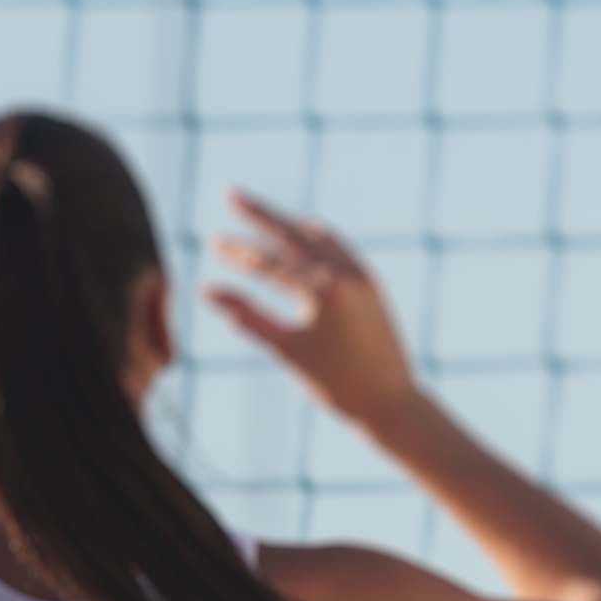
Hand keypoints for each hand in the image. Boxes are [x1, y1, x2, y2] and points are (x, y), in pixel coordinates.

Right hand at [206, 193, 417, 424]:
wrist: (393, 404)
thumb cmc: (338, 385)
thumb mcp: (287, 351)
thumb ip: (247, 317)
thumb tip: (207, 292)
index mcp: (324, 290)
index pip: (271, 262)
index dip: (238, 253)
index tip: (212, 244)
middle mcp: (346, 273)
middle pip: (294, 233)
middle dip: (261, 216)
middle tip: (232, 195)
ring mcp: (362, 276)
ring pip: (319, 236)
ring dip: (289, 224)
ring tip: (265, 216)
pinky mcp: (372, 284)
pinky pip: (338, 248)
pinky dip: (314, 238)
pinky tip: (301, 240)